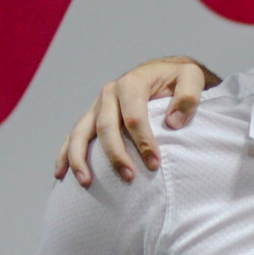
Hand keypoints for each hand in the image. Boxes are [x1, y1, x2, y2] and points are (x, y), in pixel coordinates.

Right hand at [54, 57, 217, 185]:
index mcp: (131, 84)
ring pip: (81, 132)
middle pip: (106, 127)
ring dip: (80, 158)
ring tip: (85, 182)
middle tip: (129, 177)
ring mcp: (97, 106)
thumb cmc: (178, 78)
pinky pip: (75, 136)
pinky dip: (66, 155)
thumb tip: (173, 122)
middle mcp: (109, 93)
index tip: (155, 164)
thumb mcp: (192, 77)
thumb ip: (188, 96)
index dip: (143, 141)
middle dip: (115, 155)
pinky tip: (61, 174)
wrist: (163, 72)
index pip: (133, 117)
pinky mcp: (92, 116)